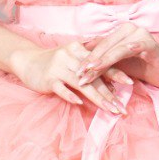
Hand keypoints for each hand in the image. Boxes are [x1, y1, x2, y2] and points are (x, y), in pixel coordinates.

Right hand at [10, 41, 133, 114]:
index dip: (117, 73)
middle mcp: (70, 56)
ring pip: (82, 84)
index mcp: (80, 50)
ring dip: (98, 98)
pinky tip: (80, 103)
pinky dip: (70, 95)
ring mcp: (59, 67)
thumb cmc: (55, 61)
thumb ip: (92, 63)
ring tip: (110, 109)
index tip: (132, 84)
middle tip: (122, 107)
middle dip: (110, 93)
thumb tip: (113, 78)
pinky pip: (61, 89)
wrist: (27, 60)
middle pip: (95, 76)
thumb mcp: (73, 56)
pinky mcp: (48, 79)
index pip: (102, 63)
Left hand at [73, 23, 158, 89]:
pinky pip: (134, 48)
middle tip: (79, 74)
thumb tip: (78, 63)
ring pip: (116, 48)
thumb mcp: (117, 64)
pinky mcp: (150, 44)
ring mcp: (140, 35)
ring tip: (90, 70)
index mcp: (120, 32)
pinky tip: (111, 61)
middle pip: (105, 46)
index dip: (86, 58)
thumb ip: (101, 61)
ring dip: (102, 60)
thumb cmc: (140, 66)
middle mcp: (129, 29)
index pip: (99, 45)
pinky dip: (122, 54)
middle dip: (91, 61)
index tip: (75, 71)